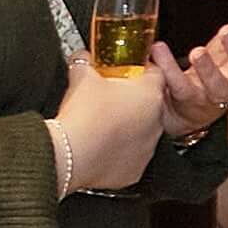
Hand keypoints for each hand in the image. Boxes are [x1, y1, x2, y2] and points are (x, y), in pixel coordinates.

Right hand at [52, 63, 165, 191]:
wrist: (70, 154)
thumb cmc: (82, 115)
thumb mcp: (81, 76)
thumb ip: (84, 61)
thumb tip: (82, 57)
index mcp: (149, 93)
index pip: (155, 73)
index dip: (138, 71)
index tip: (125, 73)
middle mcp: (156, 121)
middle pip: (149, 104)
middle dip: (131, 101)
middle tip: (108, 99)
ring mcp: (148, 148)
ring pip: (141, 132)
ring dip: (126, 127)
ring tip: (100, 124)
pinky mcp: (135, 170)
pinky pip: (130, 157)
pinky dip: (118, 152)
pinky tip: (100, 145)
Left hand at [159, 0, 227, 132]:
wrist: (192, 100)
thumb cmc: (221, 64)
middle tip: (227, 31)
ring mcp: (215, 94)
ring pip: (219, 89)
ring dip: (208, 70)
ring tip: (197, 52)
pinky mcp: (190, 102)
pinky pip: (182, 88)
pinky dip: (170, 70)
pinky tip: (160, 51)